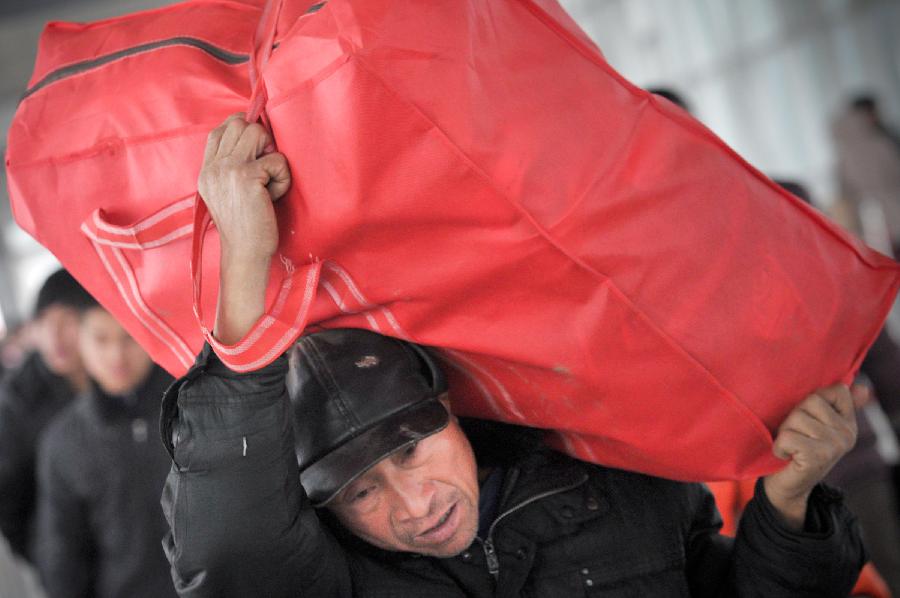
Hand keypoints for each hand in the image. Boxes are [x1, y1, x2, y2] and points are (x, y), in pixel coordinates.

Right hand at [198, 113, 289, 260]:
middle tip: (266, 169)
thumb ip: (233, 166)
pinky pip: (277, 160)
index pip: (221, 128)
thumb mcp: (229, 192)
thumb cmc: (246, 226)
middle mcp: (213, 166)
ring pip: (257, 132)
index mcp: (206, 170)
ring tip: (269, 182)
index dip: (244, 129)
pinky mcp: (246, 176)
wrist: (245, 254)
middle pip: (240, 124)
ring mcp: (227, 169)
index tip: (258, 151)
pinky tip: (273, 197)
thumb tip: (257, 133)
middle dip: (261, 140)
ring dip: (272, 156)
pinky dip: (283, 179)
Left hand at [762, 384, 865, 529]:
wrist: (789, 487)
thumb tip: (861, 387)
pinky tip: (786, 457)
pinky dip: (780, 447)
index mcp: (849, 423)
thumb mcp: (816, 425)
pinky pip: (787, 437)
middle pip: (810, 401)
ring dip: (785, 433)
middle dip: (794, 417)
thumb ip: (835, 405)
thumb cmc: (797, 450)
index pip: (838, 390)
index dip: (815, 399)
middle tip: (796, 437)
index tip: (810, 420)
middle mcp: (848, 433)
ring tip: (792, 447)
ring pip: (796, 418)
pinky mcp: (818, 456)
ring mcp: (835, 445)